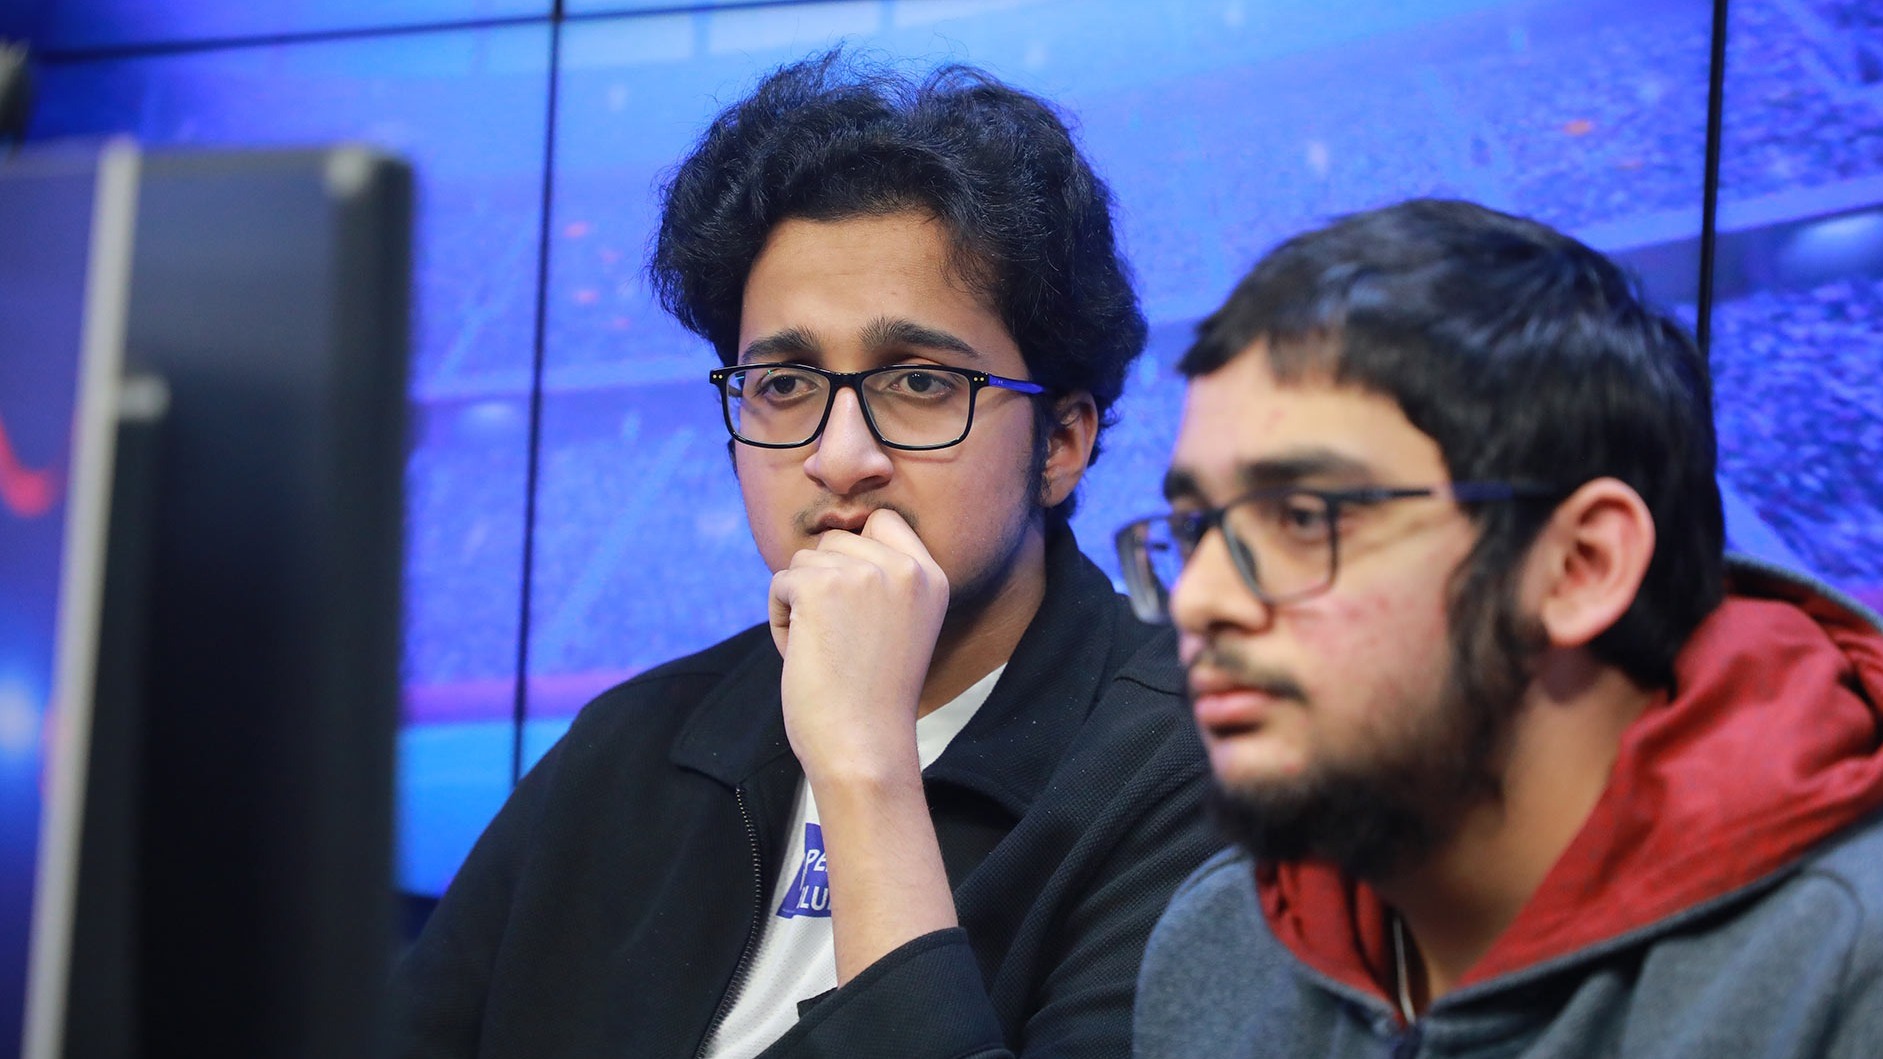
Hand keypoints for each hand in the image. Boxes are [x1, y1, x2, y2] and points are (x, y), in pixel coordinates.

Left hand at [768, 507, 949, 785]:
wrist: (864, 746)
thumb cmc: (873, 699)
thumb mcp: (900, 625)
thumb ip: (883, 580)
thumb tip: (831, 539)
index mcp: (932, 576)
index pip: (884, 521)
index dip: (855, 552)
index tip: (852, 602)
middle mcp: (904, 567)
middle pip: (837, 539)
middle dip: (823, 581)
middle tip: (840, 639)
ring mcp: (864, 573)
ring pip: (805, 560)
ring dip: (800, 602)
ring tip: (824, 649)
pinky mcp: (820, 587)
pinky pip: (780, 582)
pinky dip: (780, 618)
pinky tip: (804, 653)